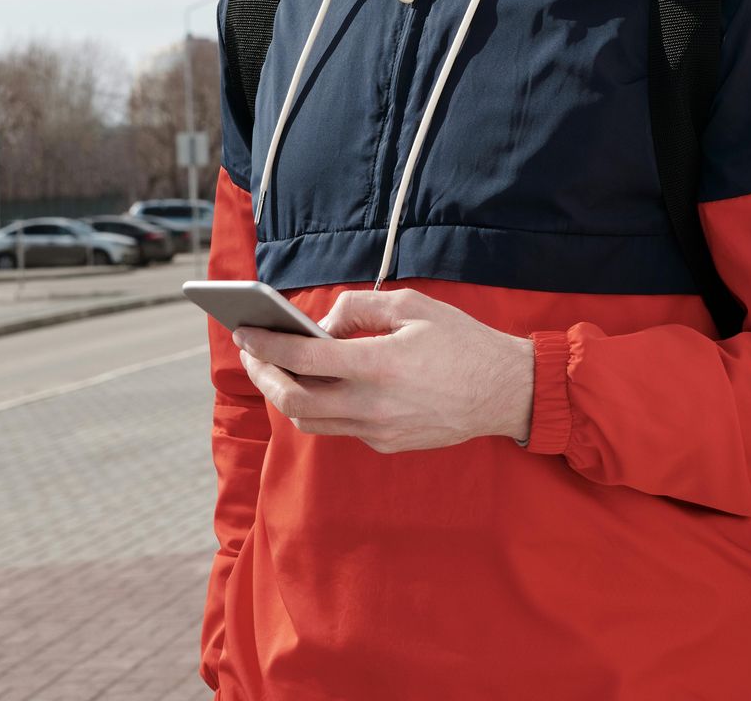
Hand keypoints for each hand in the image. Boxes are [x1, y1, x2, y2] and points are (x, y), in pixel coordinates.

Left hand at [233, 287, 534, 453]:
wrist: (504, 391)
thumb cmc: (462, 342)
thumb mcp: (413, 306)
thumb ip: (360, 308)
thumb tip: (322, 325)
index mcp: (379, 364)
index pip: (303, 359)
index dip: (266, 346)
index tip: (246, 333)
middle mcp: (373, 404)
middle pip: (294, 399)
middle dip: (263, 375)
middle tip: (252, 354)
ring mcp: (378, 430)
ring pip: (310, 421)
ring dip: (285, 396)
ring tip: (276, 371)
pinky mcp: (387, 444)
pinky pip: (339, 428)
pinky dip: (320, 407)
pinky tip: (319, 386)